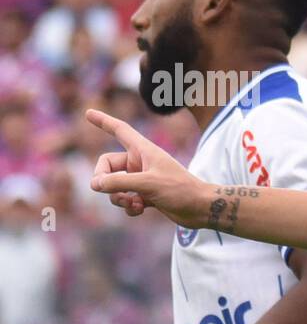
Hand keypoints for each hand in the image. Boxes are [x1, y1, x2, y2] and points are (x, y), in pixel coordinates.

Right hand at [85, 109, 209, 226]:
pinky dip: (128, 206)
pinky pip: (125, 199)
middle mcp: (141, 163)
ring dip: (117, 197)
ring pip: (114, 186)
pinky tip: (140, 210)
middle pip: (106, 165)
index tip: (88, 113)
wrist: (202, 210)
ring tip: (133, 203)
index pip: (120, 130)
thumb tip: (95, 184)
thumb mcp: (148, 184)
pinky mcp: (146, 196)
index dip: (103, 121)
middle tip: (105, 189)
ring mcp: (142, 179)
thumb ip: (119, 182)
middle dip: (103, 179)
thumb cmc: (180, 190)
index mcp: (144, 150)